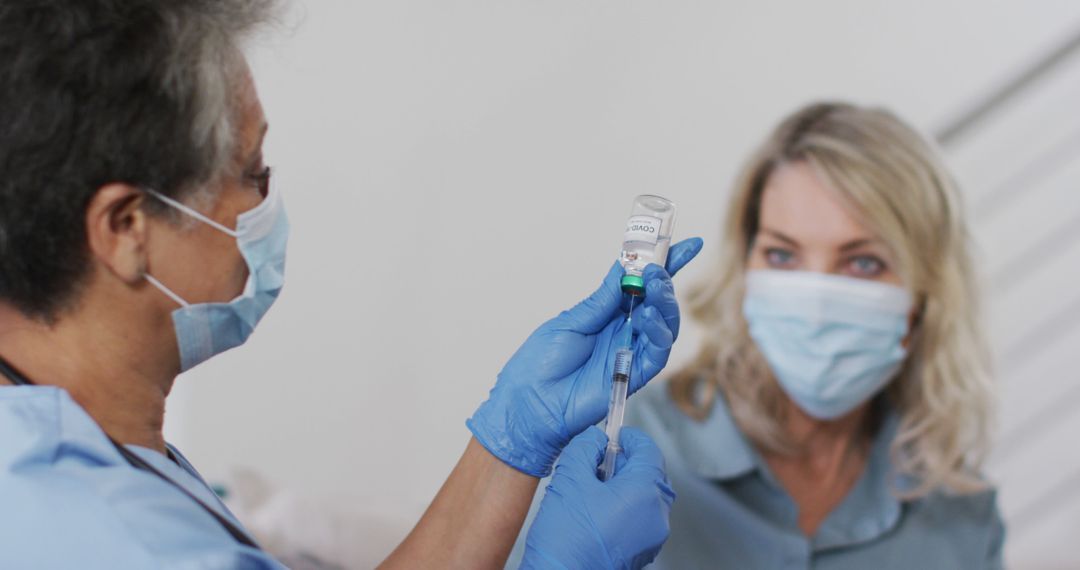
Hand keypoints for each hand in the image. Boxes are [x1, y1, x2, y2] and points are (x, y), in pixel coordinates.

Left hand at [467, 238, 702, 476]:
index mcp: (607, 313)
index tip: (688, 245)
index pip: (641, 284)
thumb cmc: (540, 363)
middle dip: (665, 281)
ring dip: (665, 303)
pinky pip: (658, 353)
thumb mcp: (570, 321)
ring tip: (655, 287)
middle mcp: (623, 330)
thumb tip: (624, 267)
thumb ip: (601, 300)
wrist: (531, 403)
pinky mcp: (634, 375)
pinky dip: (658, 333)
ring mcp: (630, 352)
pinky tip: (647, 318)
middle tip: (659, 269)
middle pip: (658, 302)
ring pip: (665, 325)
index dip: (665, 264)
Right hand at [521, 427, 674, 569]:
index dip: (631, 438)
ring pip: (647, 497)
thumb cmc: (566, 538)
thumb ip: (585, 448)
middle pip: (651, 474)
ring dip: (627, 484)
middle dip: (629, 462)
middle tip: (602, 457)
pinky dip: (627, 506)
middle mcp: (656, 515)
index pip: (649, 451)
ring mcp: (651, 537)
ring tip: (596, 485)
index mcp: (644, 492)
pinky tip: (599, 507)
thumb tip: (594, 439)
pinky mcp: (642, 551)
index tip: (616, 434)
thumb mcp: (570, 477)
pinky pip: (642, 518)